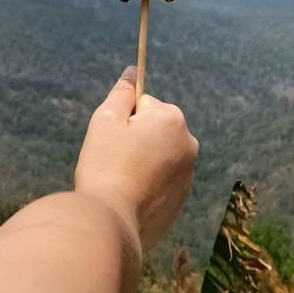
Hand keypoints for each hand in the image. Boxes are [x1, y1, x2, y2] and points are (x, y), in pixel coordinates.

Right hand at [74, 66, 198, 253]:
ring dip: (141, 163)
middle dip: (136, 141)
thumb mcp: (106, 120)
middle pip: (155, 131)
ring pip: (158, 158)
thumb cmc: (105, 165)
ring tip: (121, 181)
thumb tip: (133, 71)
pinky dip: (147, 186)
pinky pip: (162, 183)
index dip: (123, 122)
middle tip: (114, 161)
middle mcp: (188, 144)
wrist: (111, 222)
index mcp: (173, 119)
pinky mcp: (182, 201)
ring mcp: (188, 175)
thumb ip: (122, 93)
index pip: (144, 106)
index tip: (113, 141)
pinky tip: (130, 198)